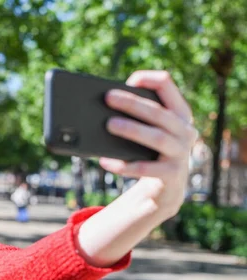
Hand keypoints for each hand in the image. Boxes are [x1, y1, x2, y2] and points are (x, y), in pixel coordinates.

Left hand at [100, 71, 198, 218]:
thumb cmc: (150, 151)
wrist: (165, 188)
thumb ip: (136, 115)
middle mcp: (185, 131)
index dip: (148, 79)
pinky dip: (124, 165)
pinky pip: (146, 168)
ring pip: (157, 138)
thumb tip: (106, 103)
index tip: (129, 79)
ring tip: (109, 125)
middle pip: (159, 113)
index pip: (167, 86)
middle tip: (109, 98)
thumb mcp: (148, 130)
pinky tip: (105, 161)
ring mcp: (182, 153)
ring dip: (132, 129)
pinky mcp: (172, 175)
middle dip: (133, 103)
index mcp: (179, 113)